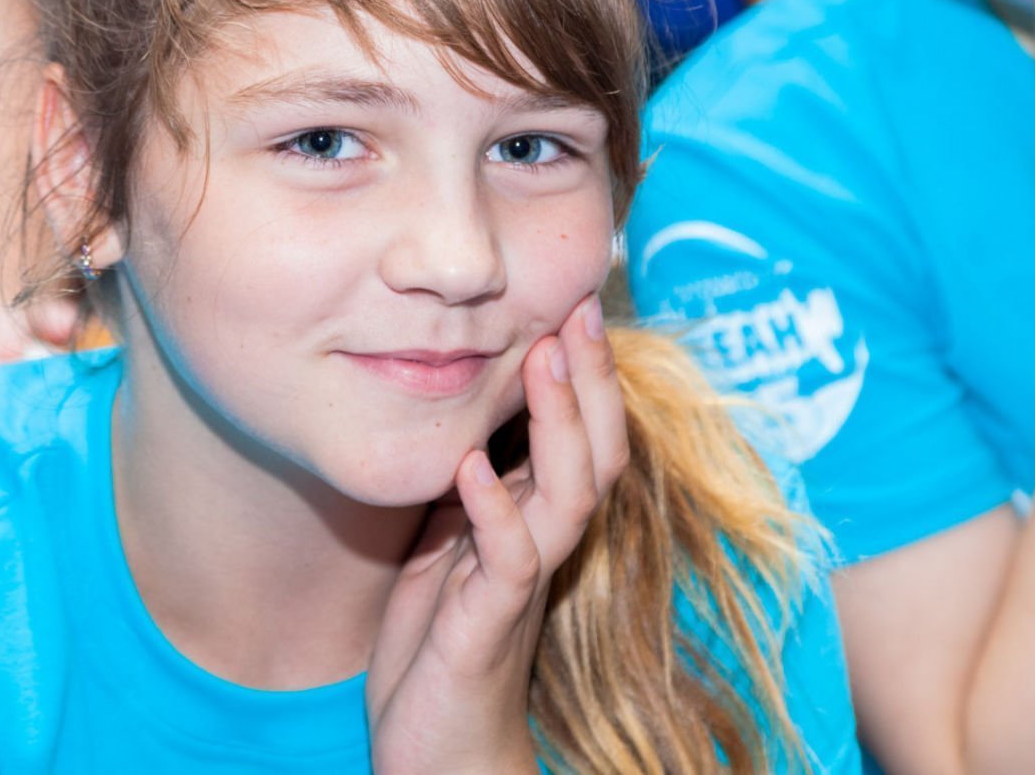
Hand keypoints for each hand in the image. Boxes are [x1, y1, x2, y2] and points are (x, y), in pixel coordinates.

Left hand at [366, 295, 628, 774]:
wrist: (438, 748)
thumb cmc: (440, 642)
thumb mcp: (448, 543)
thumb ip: (467, 486)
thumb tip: (463, 415)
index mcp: (537, 519)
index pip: (584, 436)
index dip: (587, 374)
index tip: (573, 304)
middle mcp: (545, 543)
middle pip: (596, 451)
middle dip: (590, 379)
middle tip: (578, 309)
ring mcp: (522, 581)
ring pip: (569, 493)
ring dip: (557, 425)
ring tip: (541, 361)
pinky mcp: (489, 620)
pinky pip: (507, 559)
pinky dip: (493, 508)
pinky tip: (472, 466)